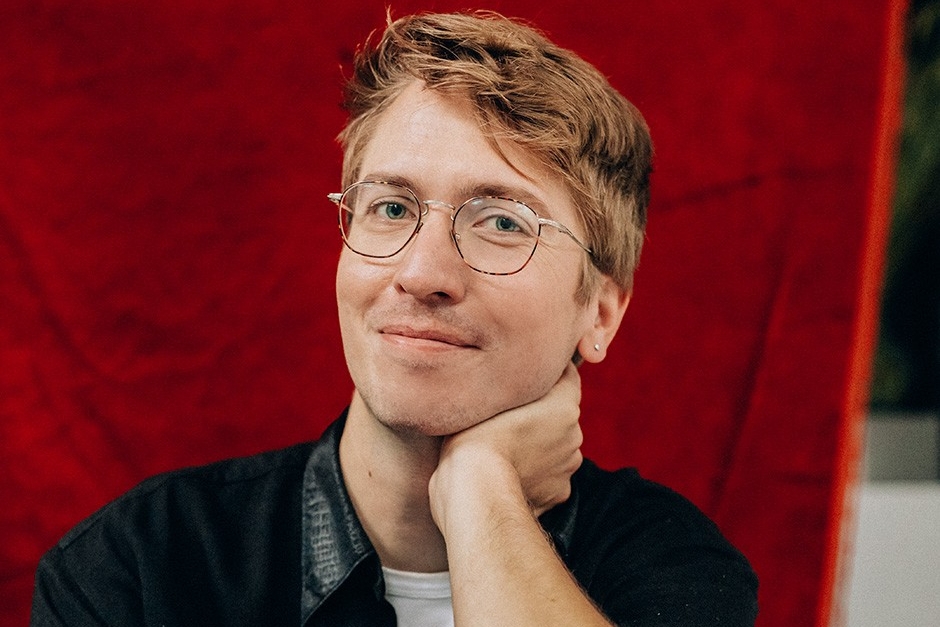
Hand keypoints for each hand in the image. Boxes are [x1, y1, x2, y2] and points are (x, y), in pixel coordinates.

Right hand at [429, 363, 583, 531]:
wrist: (476, 485)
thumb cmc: (477, 435)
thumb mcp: (492, 392)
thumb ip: (516, 380)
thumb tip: (520, 370)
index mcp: (565, 403)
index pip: (568, 375)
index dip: (548, 372)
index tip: (528, 374)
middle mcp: (574, 433)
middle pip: (560, 415)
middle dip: (541, 415)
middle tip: (508, 418)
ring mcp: (568, 465)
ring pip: (555, 448)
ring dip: (538, 446)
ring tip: (506, 449)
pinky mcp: (558, 492)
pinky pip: (548, 476)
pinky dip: (534, 474)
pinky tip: (511, 473)